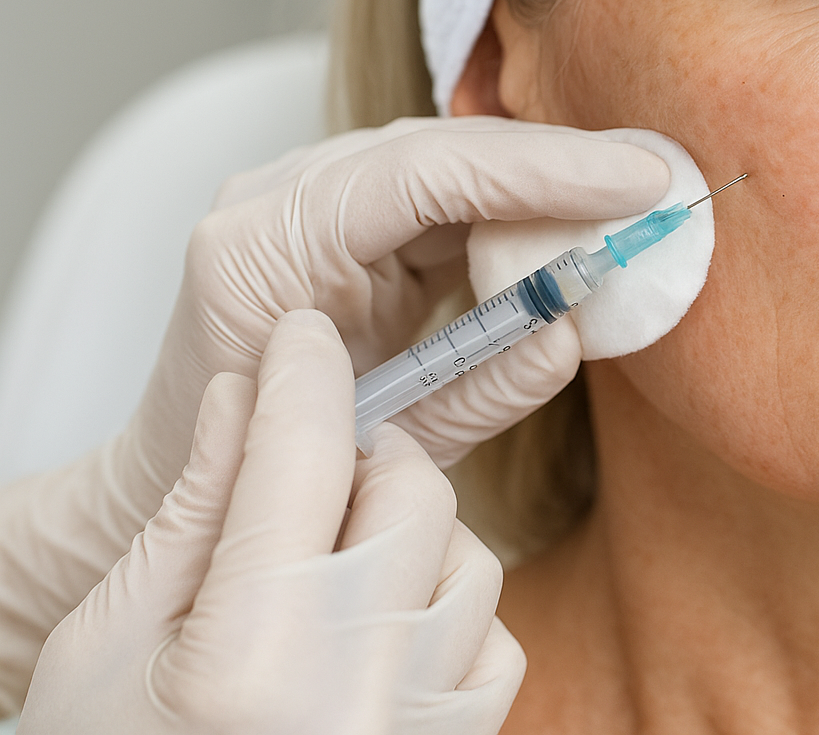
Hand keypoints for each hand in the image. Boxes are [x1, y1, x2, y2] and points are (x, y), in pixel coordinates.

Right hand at [21, 311, 522, 734]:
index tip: (301, 340)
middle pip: (412, 491)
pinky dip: (446, 614)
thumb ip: (194, 512)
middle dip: (355, 463)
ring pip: (468, 555)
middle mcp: (361, 688)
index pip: (304, 456)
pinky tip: (376, 636)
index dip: (303, 375)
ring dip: (405, 540)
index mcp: (252, 654)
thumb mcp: (109, 642)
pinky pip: (493, 636)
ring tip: (324, 579)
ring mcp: (423, 725)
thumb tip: (246, 398)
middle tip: (298, 480)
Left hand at [144, 116, 669, 476]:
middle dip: (558, 164)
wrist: (190, 481)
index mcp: (267, 251)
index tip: (636, 184)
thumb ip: (483, 388)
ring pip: (445, 158)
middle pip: (439, 149)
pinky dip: (511, 201)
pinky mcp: (337, 212)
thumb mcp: (392, 449)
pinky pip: (438, 187)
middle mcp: (276, 200)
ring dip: (541, 177)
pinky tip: (574, 215)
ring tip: (630, 199)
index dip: (541, 171)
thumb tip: (578, 326)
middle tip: (656, 184)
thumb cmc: (276, 479)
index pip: (422, 175)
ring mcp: (301, 197)